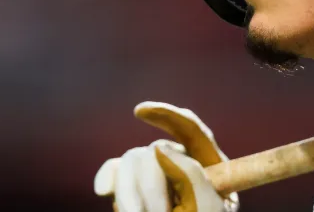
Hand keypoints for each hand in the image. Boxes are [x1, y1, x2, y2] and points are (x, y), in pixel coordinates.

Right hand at [94, 101, 239, 211]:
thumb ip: (192, 175)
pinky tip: (103, 191)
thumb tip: (159, 147)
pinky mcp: (130, 189)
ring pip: (130, 161)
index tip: (140, 112)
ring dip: (130, 193)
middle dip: (150, 183)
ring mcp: (152, 176)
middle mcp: (179, 163)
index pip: (189, 129)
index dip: (166, 115)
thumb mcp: (210, 209)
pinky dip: (108, 180)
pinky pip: (113, 173)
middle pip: (154, 149)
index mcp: (208, 164)